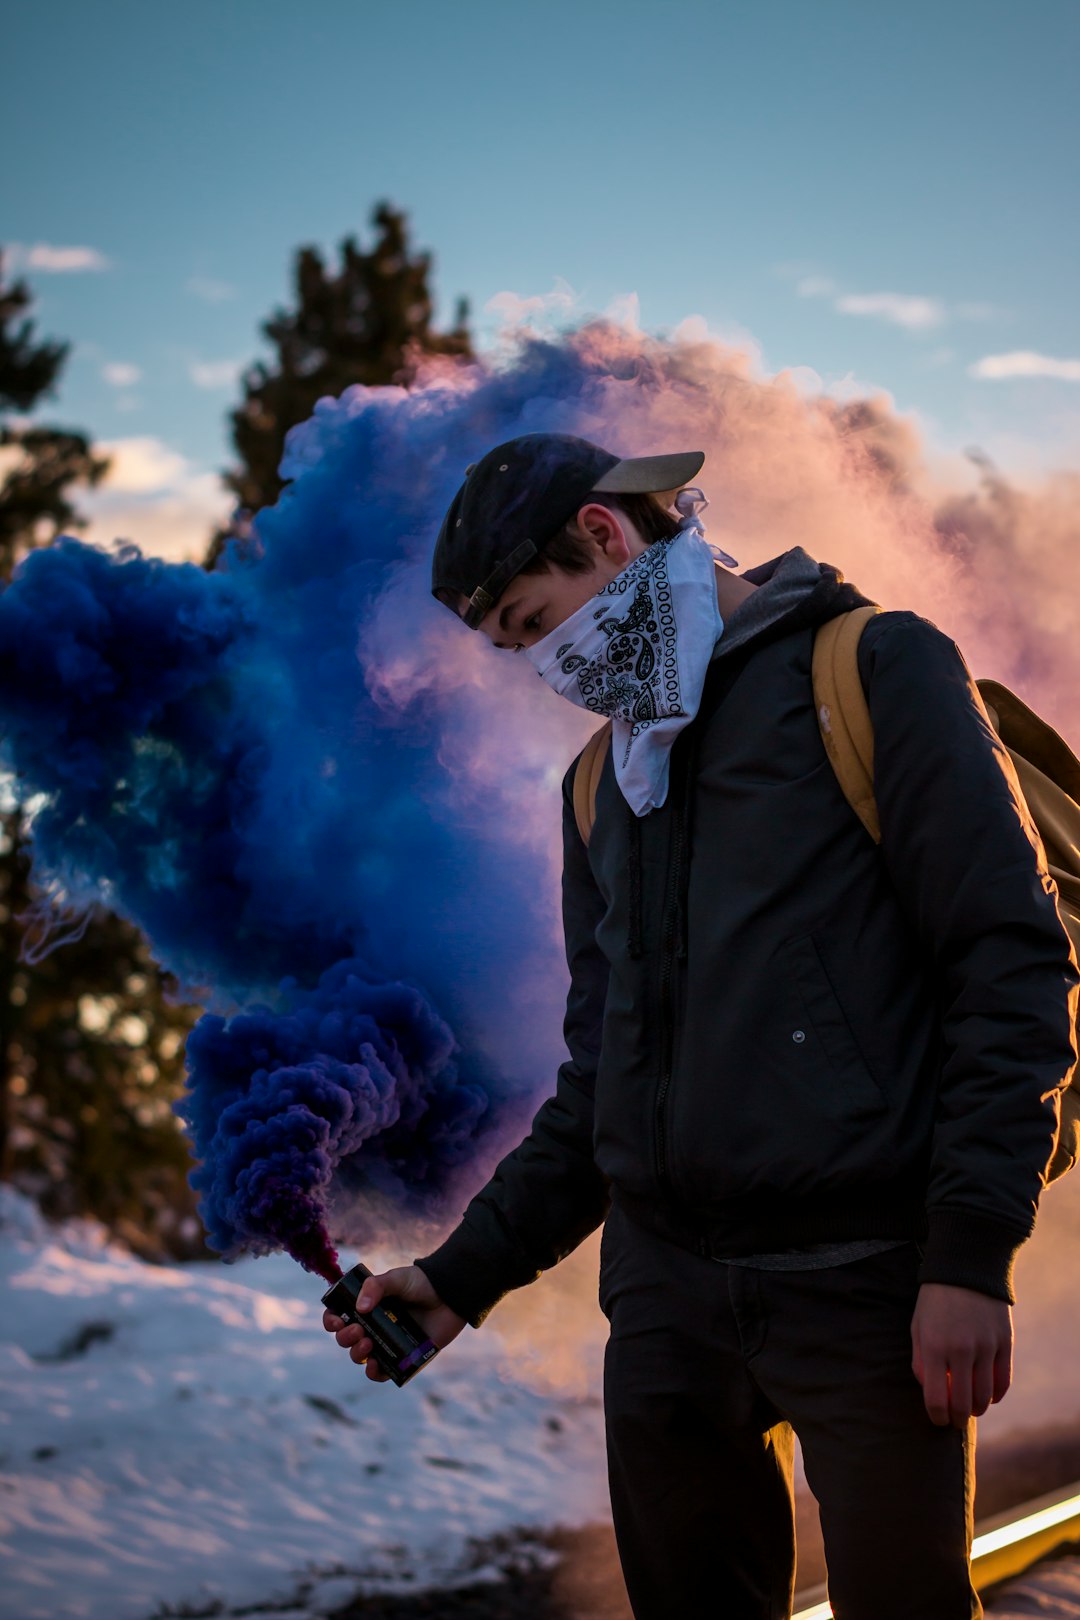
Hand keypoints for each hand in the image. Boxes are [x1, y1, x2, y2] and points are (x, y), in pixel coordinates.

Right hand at [322, 1264, 467, 1382]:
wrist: (451, 1295)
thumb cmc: (422, 1284)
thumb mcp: (397, 1278)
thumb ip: (377, 1286)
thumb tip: (359, 1308)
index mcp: (367, 1306)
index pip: (339, 1316)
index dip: (331, 1320)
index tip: (336, 1320)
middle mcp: (373, 1325)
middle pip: (346, 1339)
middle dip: (345, 1337)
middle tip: (358, 1329)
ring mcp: (386, 1342)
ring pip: (360, 1357)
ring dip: (356, 1354)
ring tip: (368, 1343)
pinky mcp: (402, 1358)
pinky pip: (382, 1372)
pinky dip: (374, 1372)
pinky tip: (374, 1365)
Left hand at [911, 1282, 1012, 1427]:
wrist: (965, 1270)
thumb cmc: (935, 1302)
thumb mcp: (918, 1327)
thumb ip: (920, 1361)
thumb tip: (929, 1391)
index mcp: (934, 1346)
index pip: (936, 1399)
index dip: (937, 1417)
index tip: (937, 1420)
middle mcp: (961, 1349)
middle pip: (963, 1404)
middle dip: (957, 1419)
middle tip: (955, 1421)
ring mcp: (985, 1346)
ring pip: (985, 1397)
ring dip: (978, 1409)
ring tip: (971, 1409)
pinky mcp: (1004, 1343)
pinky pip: (1003, 1381)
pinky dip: (997, 1395)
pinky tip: (989, 1397)